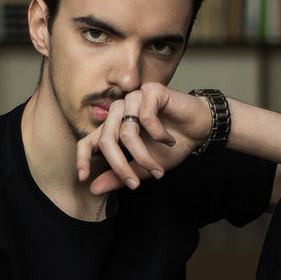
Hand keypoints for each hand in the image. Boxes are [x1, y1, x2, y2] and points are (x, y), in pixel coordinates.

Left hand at [77, 83, 210, 194]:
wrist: (198, 130)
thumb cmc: (170, 147)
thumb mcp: (143, 168)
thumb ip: (120, 176)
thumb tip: (93, 188)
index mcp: (113, 128)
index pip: (88, 141)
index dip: (82, 159)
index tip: (84, 178)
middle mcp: (119, 112)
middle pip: (105, 140)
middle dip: (120, 166)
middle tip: (134, 184)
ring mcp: (133, 99)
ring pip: (126, 131)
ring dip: (143, 155)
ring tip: (158, 168)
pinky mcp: (149, 91)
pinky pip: (145, 117)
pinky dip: (158, 135)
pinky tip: (169, 141)